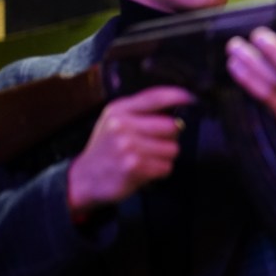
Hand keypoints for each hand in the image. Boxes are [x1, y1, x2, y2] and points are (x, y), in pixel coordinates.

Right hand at [68, 86, 194, 213]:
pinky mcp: (134, 167)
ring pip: (172, 149)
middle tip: (155, 144)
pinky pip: (166, 167)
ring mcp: (128, 146)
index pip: (155, 97)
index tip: (191, 99)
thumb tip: (176, 106)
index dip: (178, 96)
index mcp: (119, 110)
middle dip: (170, 137)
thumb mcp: (115, 121)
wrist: (85, 179)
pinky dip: (159, 171)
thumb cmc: (106, 149)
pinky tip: (145, 170)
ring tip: (147, 158)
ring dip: (165, 157)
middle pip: (172, 126)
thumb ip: (141, 110)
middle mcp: (122, 125)